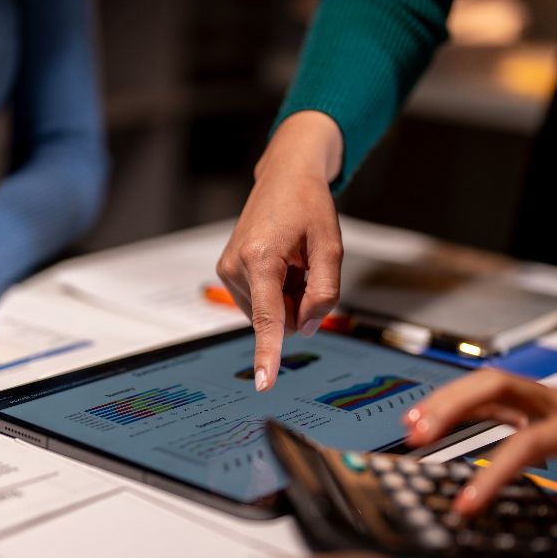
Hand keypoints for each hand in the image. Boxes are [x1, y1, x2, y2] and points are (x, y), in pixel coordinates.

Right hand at [216, 111, 343, 391]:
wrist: (285, 175)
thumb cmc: (309, 205)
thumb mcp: (331, 247)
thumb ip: (325, 292)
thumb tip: (308, 327)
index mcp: (261, 258)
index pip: (270, 318)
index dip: (269, 353)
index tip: (265, 382)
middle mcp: (236, 266)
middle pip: (277, 319)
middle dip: (298, 304)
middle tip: (305, 265)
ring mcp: (227, 269)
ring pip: (269, 314)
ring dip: (288, 297)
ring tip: (292, 260)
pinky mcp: (226, 271)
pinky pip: (260, 303)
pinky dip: (276, 291)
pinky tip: (281, 263)